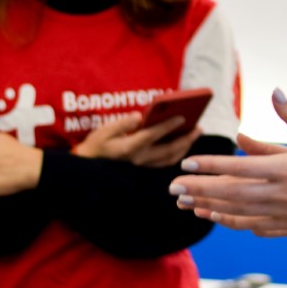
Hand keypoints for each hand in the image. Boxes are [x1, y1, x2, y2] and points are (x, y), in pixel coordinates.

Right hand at [74, 112, 200, 166]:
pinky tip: (183, 144)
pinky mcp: (144, 171)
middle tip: (199, 127)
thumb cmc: (96, 145)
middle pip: (169, 150)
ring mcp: (143, 167)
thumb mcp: (104, 131)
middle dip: (186, 139)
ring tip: (194, 134)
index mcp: (130, 148)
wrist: (87, 168)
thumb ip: (123, 124)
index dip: (169, 125)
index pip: (154, 135)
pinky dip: (177, 154)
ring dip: (185, 147)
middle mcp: (139, 159)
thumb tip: (140, 117)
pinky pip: (165, 163)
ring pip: (170, 159)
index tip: (183, 116)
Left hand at [169, 89, 286, 236]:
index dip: (208, 167)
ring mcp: (282, 215)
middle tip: (172, 187)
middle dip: (197, 189)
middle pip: (228, 193)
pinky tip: (218, 217)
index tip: (185, 164)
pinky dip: (231, 222)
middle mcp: (279, 195)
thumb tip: (275, 93)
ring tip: (185, 203)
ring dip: (208, 207)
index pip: (236, 168)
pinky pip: (252, 228)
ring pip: (236, 213)